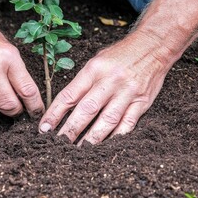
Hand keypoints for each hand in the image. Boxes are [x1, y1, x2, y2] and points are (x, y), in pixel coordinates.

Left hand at [38, 32, 172, 144]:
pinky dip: (116, 137)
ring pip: (107, 120)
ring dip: (92, 138)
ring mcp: (128, 92)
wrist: (153, 46)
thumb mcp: (96, 61)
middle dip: (71, 129)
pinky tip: (105, 146)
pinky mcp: (142, 102)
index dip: (55, 113)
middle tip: (58, 145)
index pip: (70, 94)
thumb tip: (64, 107)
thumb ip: (82, 82)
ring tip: (80, 150)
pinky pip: (128, 124)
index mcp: (94, 69)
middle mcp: (110, 81)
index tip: (44, 128)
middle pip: (87, 109)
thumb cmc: (120, 55)